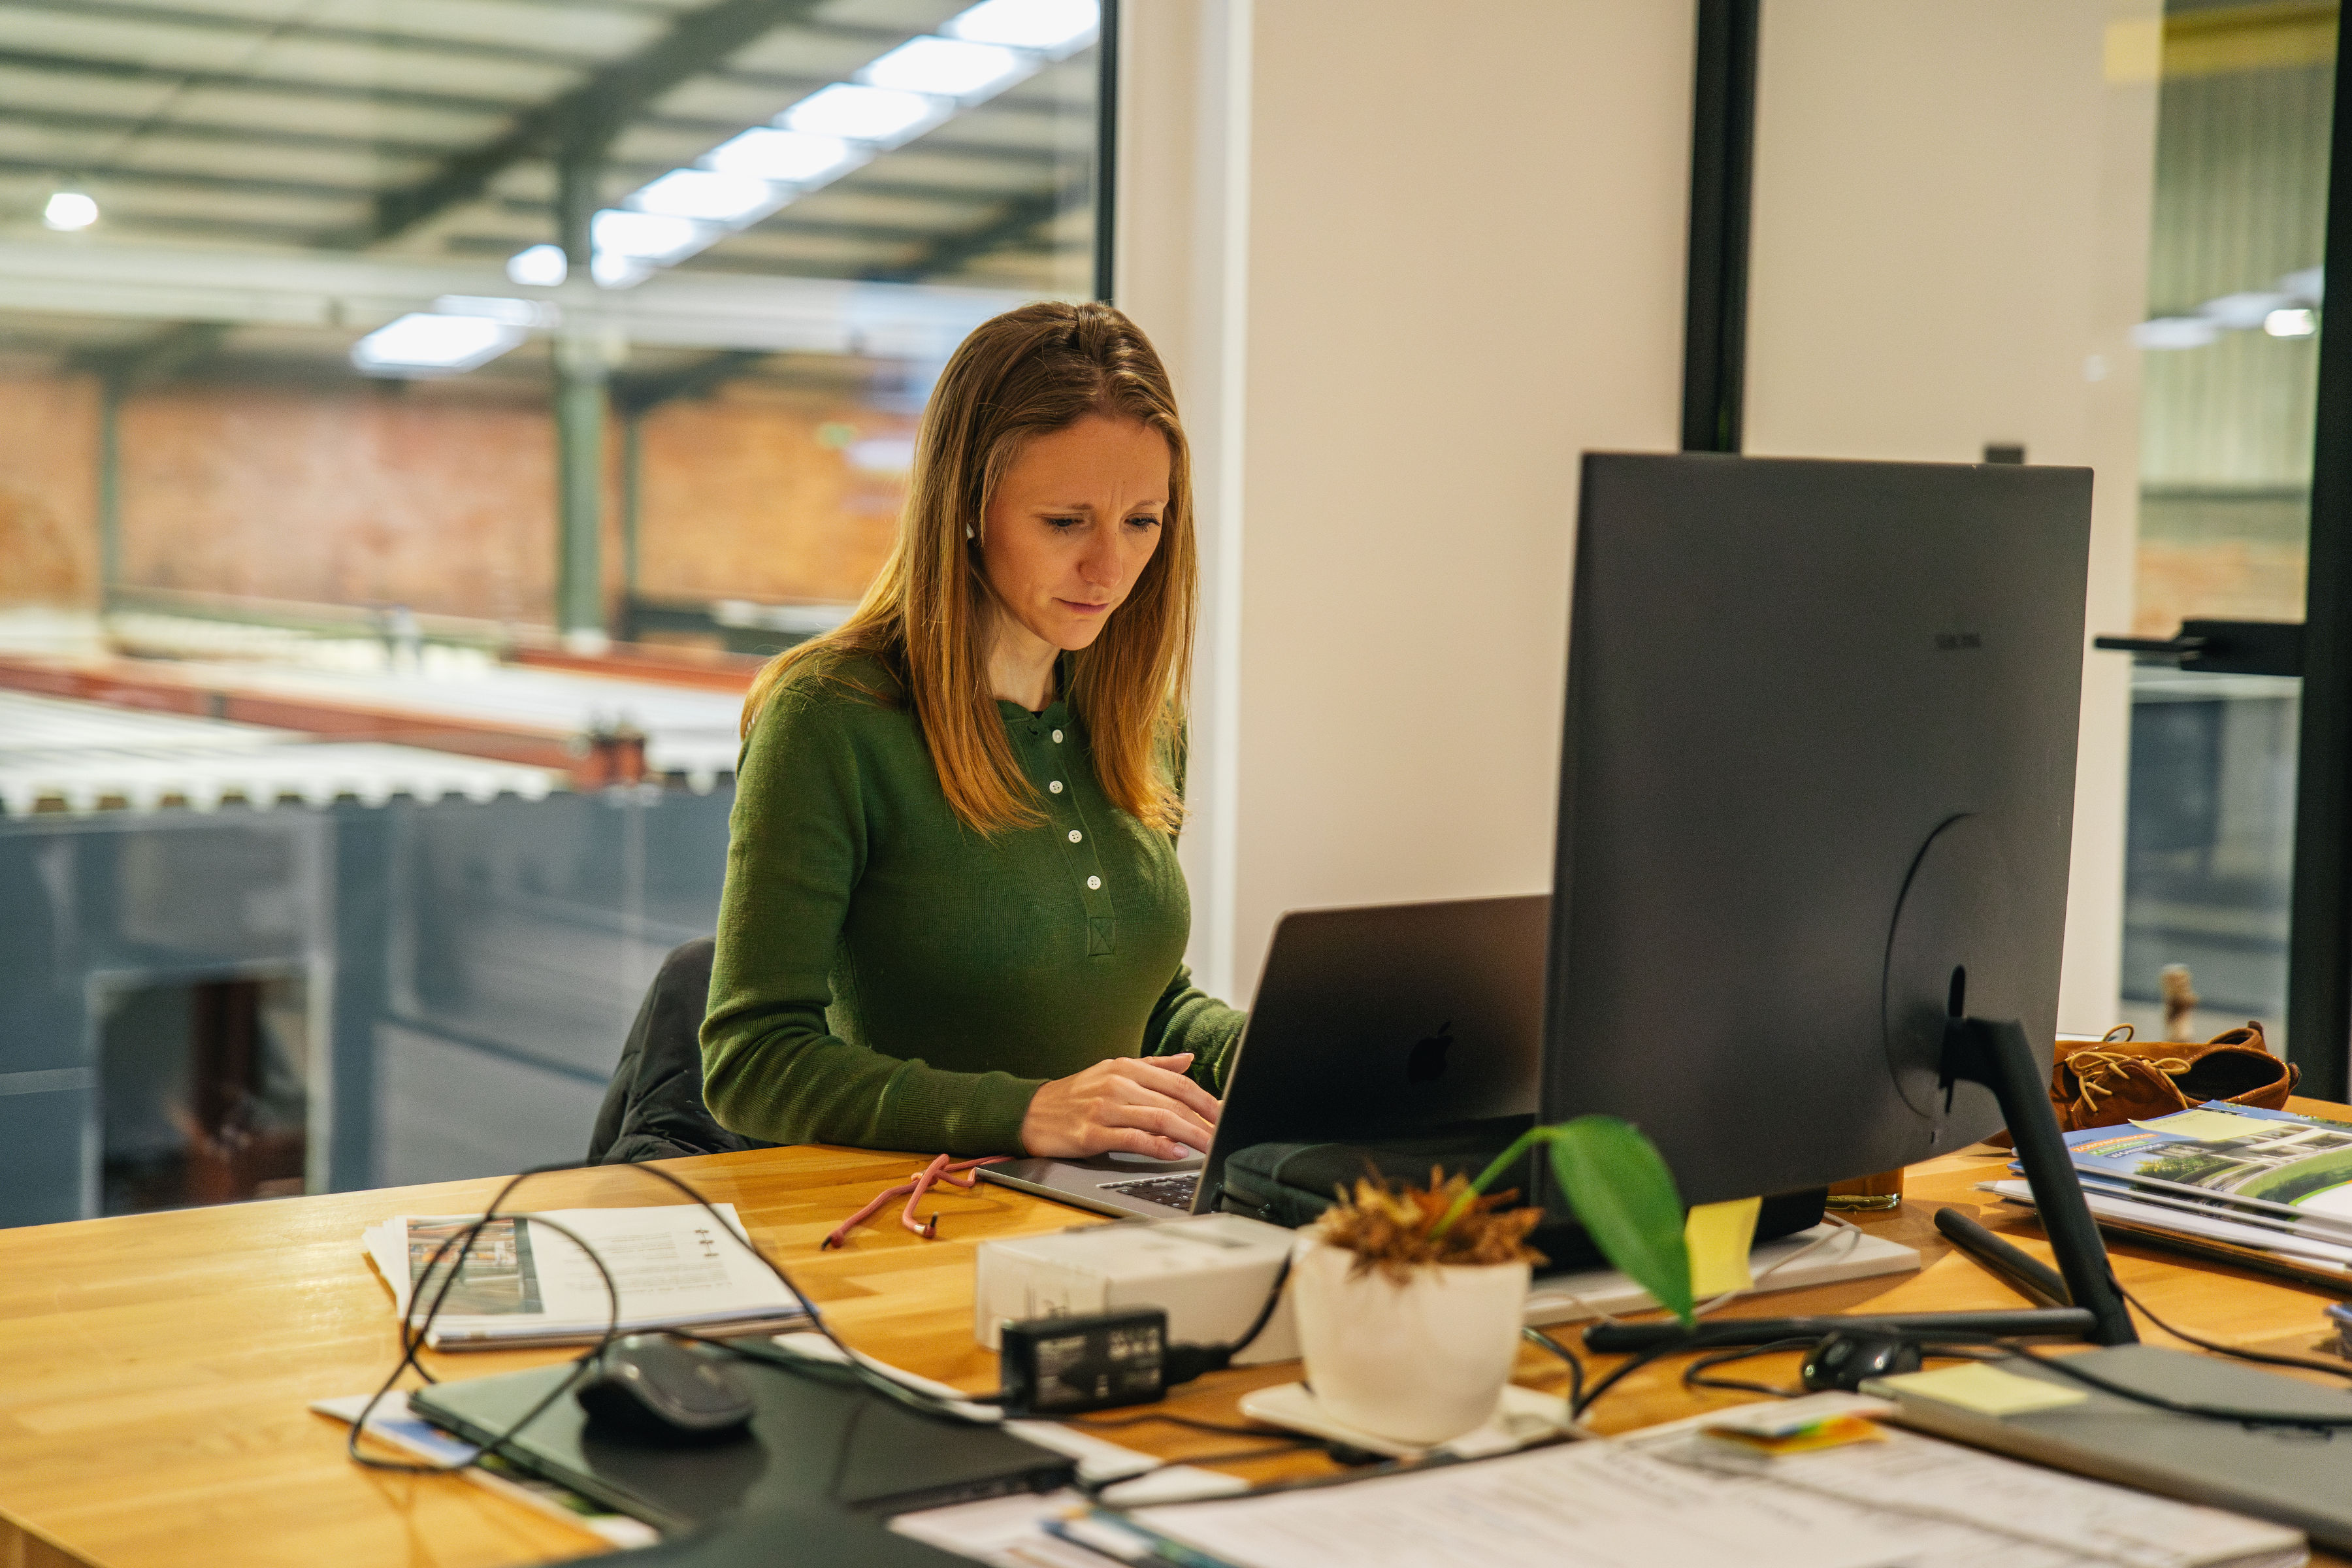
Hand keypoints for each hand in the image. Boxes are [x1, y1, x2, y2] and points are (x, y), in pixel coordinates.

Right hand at [1019, 1053, 1221, 1160]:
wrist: (1030, 1113)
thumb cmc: (1075, 1095)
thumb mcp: (1113, 1071)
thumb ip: (1153, 1066)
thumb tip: (1188, 1060)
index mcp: (1125, 1067)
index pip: (1177, 1082)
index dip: (1206, 1099)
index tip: (1226, 1113)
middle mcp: (1117, 1084)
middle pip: (1173, 1101)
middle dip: (1205, 1120)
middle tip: (1225, 1134)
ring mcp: (1104, 1108)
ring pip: (1158, 1119)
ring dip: (1190, 1135)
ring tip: (1210, 1146)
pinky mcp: (1092, 1134)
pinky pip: (1133, 1139)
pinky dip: (1158, 1146)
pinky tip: (1175, 1153)